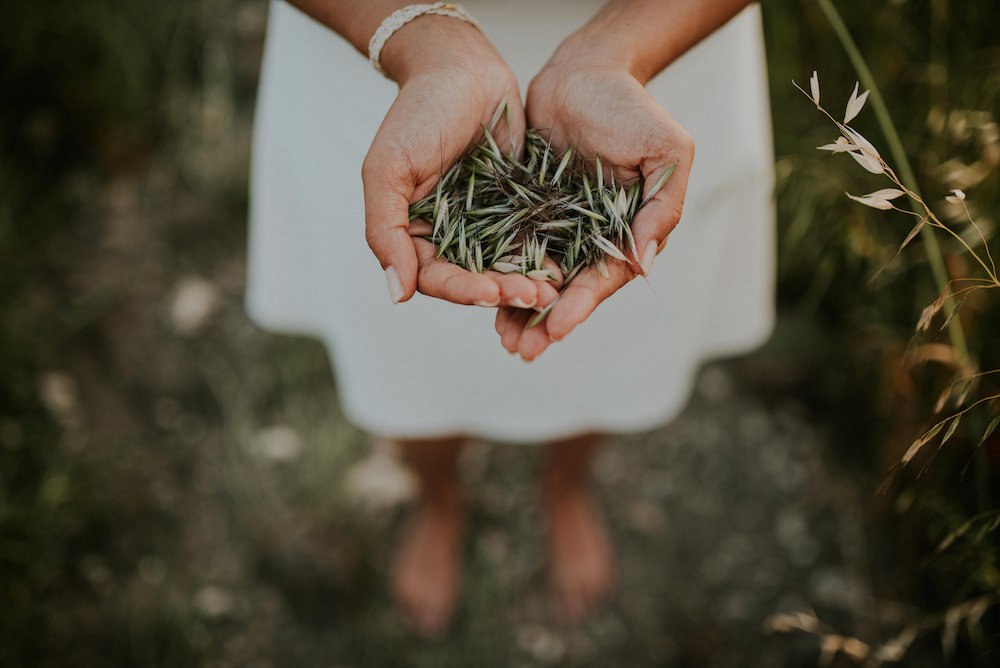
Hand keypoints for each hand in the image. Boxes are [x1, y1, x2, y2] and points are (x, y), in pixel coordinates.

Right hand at [363, 18, 557, 309]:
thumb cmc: (418, 112)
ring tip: (552, 291)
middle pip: (473, 280)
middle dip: (502, 291)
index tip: (490, 293)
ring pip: (504, 266)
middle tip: (534, 297)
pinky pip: (530, 240)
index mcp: (413, 232)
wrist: (463, 68)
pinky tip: (563, 268)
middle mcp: (448, 235)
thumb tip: (396, 294)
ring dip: (525, 283)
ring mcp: (484, 224)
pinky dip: (544, 257)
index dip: (461, 290)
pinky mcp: (516, 209)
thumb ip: (385, 230)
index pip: (434, 277)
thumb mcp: (388, 168)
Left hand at [496, 52, 694, 359]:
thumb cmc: (632, 107)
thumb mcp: (665, 150)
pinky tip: (482, 298)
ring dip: (522, 312)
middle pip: (570, 290)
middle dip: (547, 323)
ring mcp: (560, 227)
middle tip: (524, 353)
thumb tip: (644, 263)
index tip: (558, 328)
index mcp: (630, 231)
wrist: (585, 72)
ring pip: (539, 279)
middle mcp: (594, 237)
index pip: (605, 277)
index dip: (581, 305)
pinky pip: (513, 249)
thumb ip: (662, 205)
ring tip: (504, 342)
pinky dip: (500, 275)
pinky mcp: (529, 212)